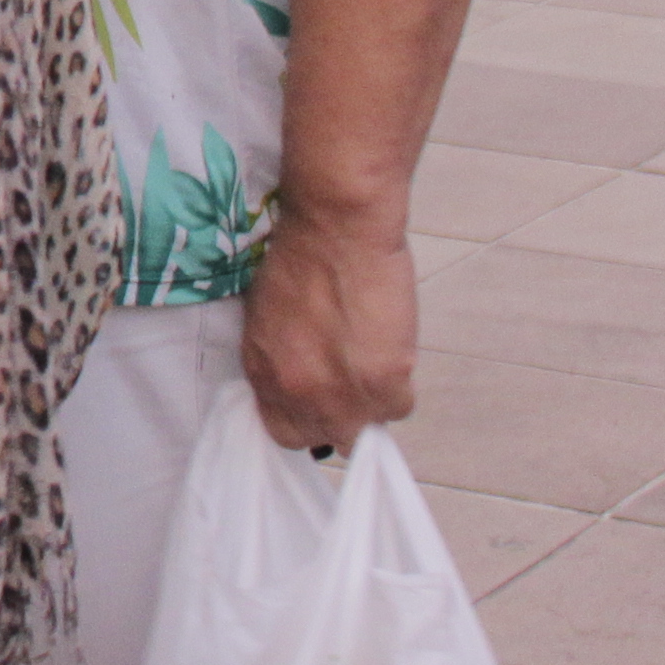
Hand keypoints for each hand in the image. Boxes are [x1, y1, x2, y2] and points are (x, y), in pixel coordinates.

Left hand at [244, 199, 419, 451]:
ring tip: (375, 363)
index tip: (322, 402)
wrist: (335, 228)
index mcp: (264, 374)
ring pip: (367, 428)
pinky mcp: (383, 383)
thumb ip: (282, 358)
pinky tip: (393, 352)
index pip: (282, 432)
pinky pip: (400, 407)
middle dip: (341, 415)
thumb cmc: (299, 257)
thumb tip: (303, 380)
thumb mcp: (269, 318)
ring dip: (373, 403)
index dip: (307, 419)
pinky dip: (400, 386)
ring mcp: (341, 395)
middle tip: (354, 382)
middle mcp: (298, 394)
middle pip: (327, 436)